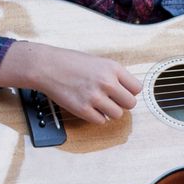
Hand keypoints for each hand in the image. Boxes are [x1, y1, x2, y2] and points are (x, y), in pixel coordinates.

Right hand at [0, 40, 142, 123]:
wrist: (47, 66)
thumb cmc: (71, 63)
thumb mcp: (99, 62)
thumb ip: (115, 75)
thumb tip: (128, 92)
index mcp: (113, 68)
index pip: (137, 88)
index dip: (129, 91)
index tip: (121, 91)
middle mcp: (107, 82)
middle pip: (131, 104)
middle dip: (122, 103)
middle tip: (110, 100)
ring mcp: (95, 97)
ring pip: (117, 114)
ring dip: (109, 111)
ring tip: (98, 104)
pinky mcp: (82, 109)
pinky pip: (101, 121)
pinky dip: (96, 117)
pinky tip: (88, 107)